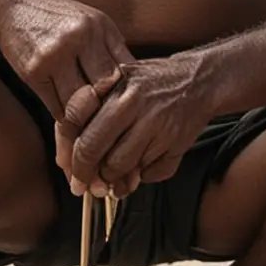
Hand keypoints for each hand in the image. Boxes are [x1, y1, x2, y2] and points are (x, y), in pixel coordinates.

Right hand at [0, 0, 131, 119]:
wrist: (12, 7)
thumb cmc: (59, 19)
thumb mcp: (92, 23)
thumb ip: (114, 51)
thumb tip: (141, 87)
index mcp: (100, 27)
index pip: (123, 72)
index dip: (128, 96)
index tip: (130, 113)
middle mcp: (79, 38)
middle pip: (103, 90)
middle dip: (108, 112)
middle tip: (113, 129)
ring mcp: (54, 56)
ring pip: (79, 105)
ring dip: (86, 122)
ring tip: (93, 133)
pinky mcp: (33, 72)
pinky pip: (56, 108)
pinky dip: (65, 119)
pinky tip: (71, 122)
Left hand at [57, 53, 209, 198]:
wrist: (198, 80)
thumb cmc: (150, 81)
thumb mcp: (117, 80)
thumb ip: (90, 108)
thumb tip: (67, 152)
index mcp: (120, 94)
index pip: (86, 136)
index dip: (73, 160)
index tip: (70, 171)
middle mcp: (140, 111)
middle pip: (101, 155)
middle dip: (88, 175)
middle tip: (85, 185)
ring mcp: (160, 130)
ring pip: (122, 168)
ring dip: (113, 178)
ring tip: (111, 177)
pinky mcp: (176, 147)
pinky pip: (149, 174)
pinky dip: (140, 178)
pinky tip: (136, 172)